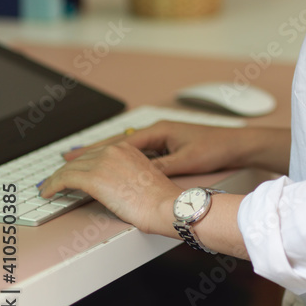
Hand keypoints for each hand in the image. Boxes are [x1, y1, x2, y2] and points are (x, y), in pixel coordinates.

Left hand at [39, 141, 179, 235]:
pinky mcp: (94, 178)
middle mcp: (114, 150)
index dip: (79, 162)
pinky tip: (48, 192)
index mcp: (127, 148)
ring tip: (48, 188)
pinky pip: (65, 178)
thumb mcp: (142, 177)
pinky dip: (53, 185)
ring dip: (56, 179)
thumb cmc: (160, 199)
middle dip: (65, 171)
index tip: (69, 169)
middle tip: (54, 181)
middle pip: (80, 159)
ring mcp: (103, 162)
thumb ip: (125, 174)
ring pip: (69, 168)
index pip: (95, 153)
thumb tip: (110, 184)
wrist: (165, 205)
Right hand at [63, 121, 250, 176]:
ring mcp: (163, 139)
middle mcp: (159, 131)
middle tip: (68, 157)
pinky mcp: (169, 147)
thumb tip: (137, 174)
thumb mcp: (186, 161)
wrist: (238, 144)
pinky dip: (122, 158)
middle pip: (118, 141)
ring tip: (82, 161)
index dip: (96, 150)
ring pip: (126, 147)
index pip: (120, 141)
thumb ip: (161, 167)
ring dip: (106, 154)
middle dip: (93, 150)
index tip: (75, 156)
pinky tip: (113, 166)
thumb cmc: (215, 149)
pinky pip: (139, 153)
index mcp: (159, 131)